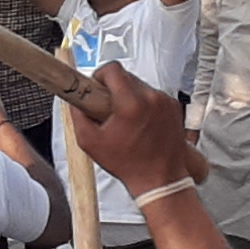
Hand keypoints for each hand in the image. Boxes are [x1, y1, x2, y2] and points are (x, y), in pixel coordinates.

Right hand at [78, 64, 203, 196]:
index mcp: (131, 103)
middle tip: (108, 108)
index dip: (99, 75)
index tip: (97, 88)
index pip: (112, 69)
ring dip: (130, 96)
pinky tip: (140, 123)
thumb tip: (74, 102)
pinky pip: (154, 96)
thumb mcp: (91, 143)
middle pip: (126, 76)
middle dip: (114, 88)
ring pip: (140, 85)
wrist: (160, 180)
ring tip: (126, 119)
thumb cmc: (129, 165)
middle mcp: (152, 98)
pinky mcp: (174, 107)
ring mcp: (165, 102)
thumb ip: (78, 117)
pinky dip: (145, 104)